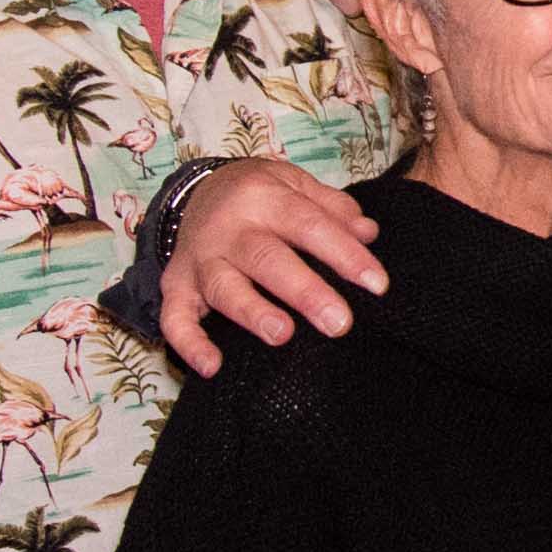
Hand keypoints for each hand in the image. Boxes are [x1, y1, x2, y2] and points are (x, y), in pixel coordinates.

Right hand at [156, 158, 382, 379]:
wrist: (198, 188)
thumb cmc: (260, 195)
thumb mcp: (295, 185)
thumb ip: (332, 209)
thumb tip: (368, 233)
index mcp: (263, 197)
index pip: (309, 225)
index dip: (344, 254)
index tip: (377, 285)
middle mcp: (228, 227)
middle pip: (266, 258)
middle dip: (304, 291)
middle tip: (339, 322)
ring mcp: (199, 258)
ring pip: (223, 286)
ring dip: (251, 312)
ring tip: (282, 334)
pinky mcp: (176, 285)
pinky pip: (174, 317)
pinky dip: (189, 343)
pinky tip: (212, 367)